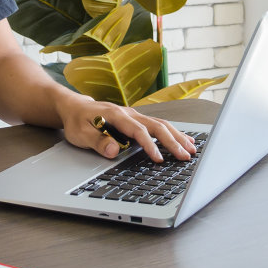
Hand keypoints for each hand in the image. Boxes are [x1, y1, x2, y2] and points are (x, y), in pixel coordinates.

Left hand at [61, 98, 197, 163]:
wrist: (74, 107)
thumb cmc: (77, 120)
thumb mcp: (80, 133)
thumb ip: (97, 141)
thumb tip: (113, 150)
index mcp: (116, 115)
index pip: (138, 131)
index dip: (149, 145)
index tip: (159, 159)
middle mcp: (129, 113)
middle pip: (156, 126)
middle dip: (172, 141)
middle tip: (186, 156)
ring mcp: (134, 115)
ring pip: (161, 124)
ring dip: (177, 136)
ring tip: (192, 149)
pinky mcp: (136, 120)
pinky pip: (158, 125)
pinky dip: (173, 132)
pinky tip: (184, 139)